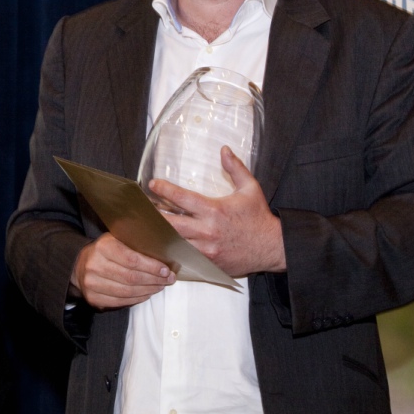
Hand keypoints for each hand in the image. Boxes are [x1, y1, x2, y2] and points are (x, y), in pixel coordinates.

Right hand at [69, 232, 174, 308]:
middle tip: (168, 279)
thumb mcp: (118, 238)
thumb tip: (167, 242)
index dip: (152, 266)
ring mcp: (92, 284)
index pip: (132, 259)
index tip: (166, 270)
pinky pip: (120, 302)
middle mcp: (94, 265)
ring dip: (148, 290)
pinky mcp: (93, 298)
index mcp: (103, 246)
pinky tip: (147, 294)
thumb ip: (137, 240)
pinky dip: (137, 299)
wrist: (79, 265)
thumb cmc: (106, 250)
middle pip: (131, 277)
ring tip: (160, 286)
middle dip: (154, 280)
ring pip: (127, 292)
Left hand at [149, 146, 285, 276]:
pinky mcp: (208, 263)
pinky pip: (184, 258)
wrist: (272, 247)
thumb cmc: (259, 218)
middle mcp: (207, 231)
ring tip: (145, 227)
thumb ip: (235, 168)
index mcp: (214, 210)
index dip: (164, 189)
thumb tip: (224, 150)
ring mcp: (206, 249)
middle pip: (170, 223)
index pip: (182, 198)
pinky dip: (172, 252)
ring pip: (174, 243)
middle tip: (142, 209)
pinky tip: (161, 246)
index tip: (152, 184)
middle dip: (153, 215)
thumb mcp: (250, 188)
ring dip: (159, 235)